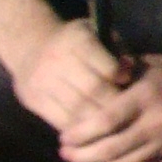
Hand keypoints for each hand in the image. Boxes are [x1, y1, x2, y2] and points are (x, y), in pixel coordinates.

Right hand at [12, 19, 136, 139]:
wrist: (31, 47)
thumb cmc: (78, 43)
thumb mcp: (99, 34)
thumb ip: (118, 50)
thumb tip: (130, 70)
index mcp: (78, 40)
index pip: (107, 69)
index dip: (121, 78)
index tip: (126, 81)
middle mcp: (57, 59)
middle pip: (93, 91)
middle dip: (112, 102)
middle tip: (124, 108)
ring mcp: (42, 81)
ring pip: (77, 110)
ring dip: (98, 119)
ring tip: (110, 121)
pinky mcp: (33, 100)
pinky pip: (61, 121)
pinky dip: (79, 127)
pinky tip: (90, 127)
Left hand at [55, 52, 161, 161]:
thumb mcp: (146, 64)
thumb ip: (116, 73)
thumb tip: (85, 80)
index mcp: (147, 97)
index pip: (104, 122)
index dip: (79, 134)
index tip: (63, 138)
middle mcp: (158, 123)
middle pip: (110, 149)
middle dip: (81, 156)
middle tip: (65, 155)